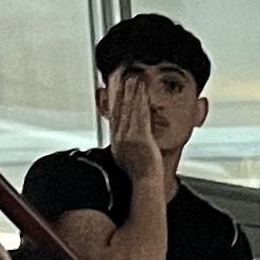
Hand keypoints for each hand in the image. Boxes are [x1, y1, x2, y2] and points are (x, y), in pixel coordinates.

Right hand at [102, 71, 164, 193]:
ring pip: (130, 110)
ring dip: (132, 93)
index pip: (115, 117)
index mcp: (117, 142)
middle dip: (123, 93)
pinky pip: (141, 114)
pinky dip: (141, 101)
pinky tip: (143, 92)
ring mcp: (130, 137)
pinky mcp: (141, 137)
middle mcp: (121, 138)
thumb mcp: (126, 159)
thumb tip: (124, 141)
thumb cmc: (139, 175)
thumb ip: (125, 147)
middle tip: (124, 77)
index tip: (116, 90)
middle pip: (120, 110)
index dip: (115, 102)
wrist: (145, 182)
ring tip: (134, 79)